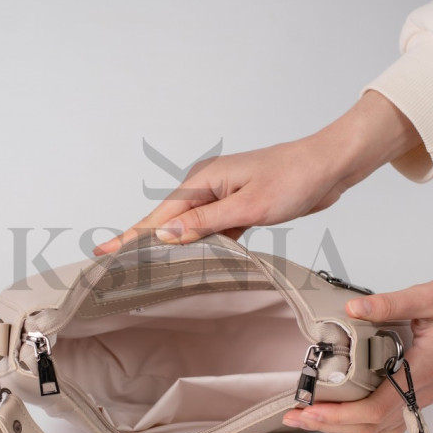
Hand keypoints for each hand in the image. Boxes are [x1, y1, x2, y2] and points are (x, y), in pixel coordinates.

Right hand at [93, 91, 419, 253]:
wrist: (329, 166)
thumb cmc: (294, 177)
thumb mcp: (249, 205)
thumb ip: (205, 222)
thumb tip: (164, 232)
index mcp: (203, 180)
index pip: (159, 214)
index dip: (131, 235)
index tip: (104, 249)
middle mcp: (208, 186)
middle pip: (168, 220)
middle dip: (144, 241)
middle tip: (116, 263)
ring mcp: (223, 196)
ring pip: (190, 227)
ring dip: (174, 245)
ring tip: (147, 266)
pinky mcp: (238, 205)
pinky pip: (212, 228)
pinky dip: (203, 244)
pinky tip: (194, 259)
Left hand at [282, 251, 432, 432]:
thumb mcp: (430, 295)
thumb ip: (389, 303)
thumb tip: (352, 309)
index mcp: (424, 371)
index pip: (375, 409)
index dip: (338, 415)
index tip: (308, 412)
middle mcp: (426, 388)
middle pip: (373, 424)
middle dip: (331, 424)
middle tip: (296, 417)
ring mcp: (427, 389)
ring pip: (383, 424)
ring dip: (346, 424)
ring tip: (314, 415)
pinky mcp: (427, 383)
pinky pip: (393, 413)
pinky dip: (366, 417)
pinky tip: (348, 407)